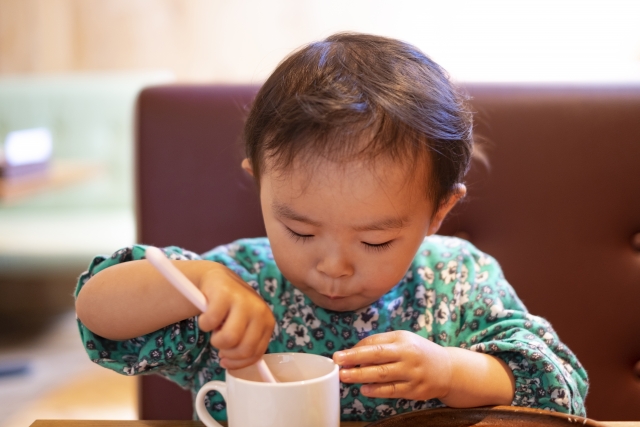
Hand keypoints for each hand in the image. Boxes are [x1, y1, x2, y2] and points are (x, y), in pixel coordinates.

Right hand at [197, 264, 274, 369]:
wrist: (218, 280)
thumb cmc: (233, 309)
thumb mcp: (246, 325)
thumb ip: (247, 343)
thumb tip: (237, 370)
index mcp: (267, 322)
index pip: (255, 355)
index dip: (237, 363)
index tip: (225, 361)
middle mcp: (259, 311)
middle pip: (243, 350)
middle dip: (226, 352)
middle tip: (220, 341)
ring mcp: (242, 301)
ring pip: (228, 339)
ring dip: (216, 339)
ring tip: (216, 329)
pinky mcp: (224, 295)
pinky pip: (209, 323)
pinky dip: (204, 324)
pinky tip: (208, 315)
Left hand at [333, 330, 452, 400]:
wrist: (448, 369)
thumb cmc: (418, 352)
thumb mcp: (403, 340)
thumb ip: (380, 343)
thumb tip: (355, 350)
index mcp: (402, 340)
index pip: (375, 343)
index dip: (356, 349)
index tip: (340, 355)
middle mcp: (408, 355)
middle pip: (378, 357)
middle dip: (355, 360)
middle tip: (338, 363)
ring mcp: (412, 373)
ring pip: (383, 375)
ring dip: (361, 376)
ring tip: (345, 377)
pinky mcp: (415, 390)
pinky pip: (392, 390)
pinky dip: (377, 390)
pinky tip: (364, 389)